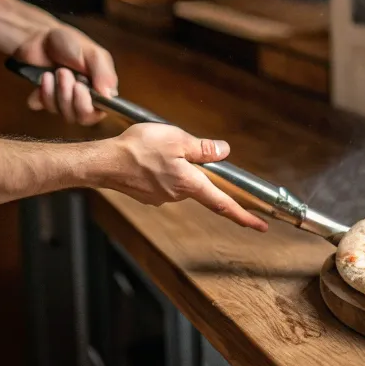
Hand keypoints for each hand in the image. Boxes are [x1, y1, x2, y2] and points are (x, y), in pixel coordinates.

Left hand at [14, 23, 117, 125]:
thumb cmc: (69, 41)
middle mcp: (84, 97)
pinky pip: (41, 107)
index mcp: (100, 88)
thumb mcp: (93, 53)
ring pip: (60, 112)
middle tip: (63, 73)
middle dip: (68, 96)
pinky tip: (43, 78)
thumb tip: (110, 96)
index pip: (100, 111)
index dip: (89, 106)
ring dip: (54, 91)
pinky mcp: (44, 99)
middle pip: (79, 116)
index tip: (79, 88)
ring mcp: (63, 100)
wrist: (39, 36)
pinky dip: (40, 93)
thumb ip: (104, 74)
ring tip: (53, 71)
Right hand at [98, 125, 268, 230]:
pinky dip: (163, 170)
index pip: (223, 203)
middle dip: (197, 171)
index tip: (261, 226)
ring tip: (159, 148)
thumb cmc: (138, 149)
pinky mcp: (149, 195)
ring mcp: (162, 197)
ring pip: (181, 182)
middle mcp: (178, 195)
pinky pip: (165, 182)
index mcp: (190, 183)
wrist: (103, 163)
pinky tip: (150, 158)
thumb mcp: (177, 139)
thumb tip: (224, 152)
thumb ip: (203, 149)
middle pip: (201, 187)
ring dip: (177, 168)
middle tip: (181, 150)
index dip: (244, 215)